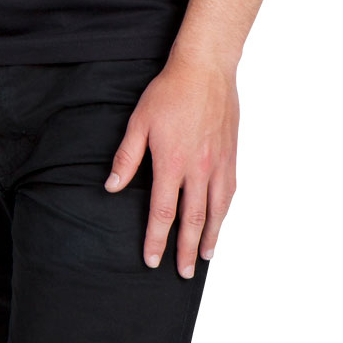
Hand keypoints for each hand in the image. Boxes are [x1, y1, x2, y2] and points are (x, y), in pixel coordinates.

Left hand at [105, 51, 237, 276]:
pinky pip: (230, 192)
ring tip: (204, 257)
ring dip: (210, 237)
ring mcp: (218, 164)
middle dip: (185, 250)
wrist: (205, 70)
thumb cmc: (168, 93)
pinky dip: (225, 212)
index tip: (152, 259)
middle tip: (182, 273)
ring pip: (216, 211)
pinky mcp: (231, 156)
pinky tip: (221, 222)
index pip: (163, 213)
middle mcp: (198, 169)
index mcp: (172, 163)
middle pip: (192, 220)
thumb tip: (112, 187)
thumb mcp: (138, 123)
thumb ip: (127, 158)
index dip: (157, 239)